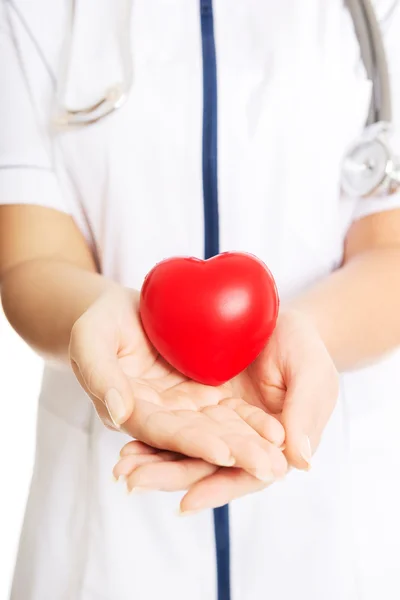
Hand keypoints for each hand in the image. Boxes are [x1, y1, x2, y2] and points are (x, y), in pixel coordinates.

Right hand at [69, 286, 286, 478]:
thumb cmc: (98, 321)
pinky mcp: (202, 393)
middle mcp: (161, 417)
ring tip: (280, 459)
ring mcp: (184, 407)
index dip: (192, 442)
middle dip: (234, 455)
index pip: (163, 433)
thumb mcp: (89, 339)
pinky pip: (229, 411)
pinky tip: (277, 431)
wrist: (120, 310)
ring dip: (249, 445)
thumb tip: (121, 415)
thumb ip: (99, 375)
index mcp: (130, 412)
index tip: (223, 452)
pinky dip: (251, 422)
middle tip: (269, 467)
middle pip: (198, 439)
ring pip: (219, 430)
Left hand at [113, 309, 338, 511]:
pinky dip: (151, 430)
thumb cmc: (305, 349)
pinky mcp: (197, 401)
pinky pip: (173, 419)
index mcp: (271, 446)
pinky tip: (127, 438)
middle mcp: (238, 441)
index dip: (217, 488)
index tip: (186, 502)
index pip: (243, 475)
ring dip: (154, 459)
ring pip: (183, 447)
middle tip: (134, 482)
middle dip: (170, 476)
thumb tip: (300, 462)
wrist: (281, 320)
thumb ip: (306, 414)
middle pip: (204, 466)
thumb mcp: (313, 376)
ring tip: (123, 467)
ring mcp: (215, 422)